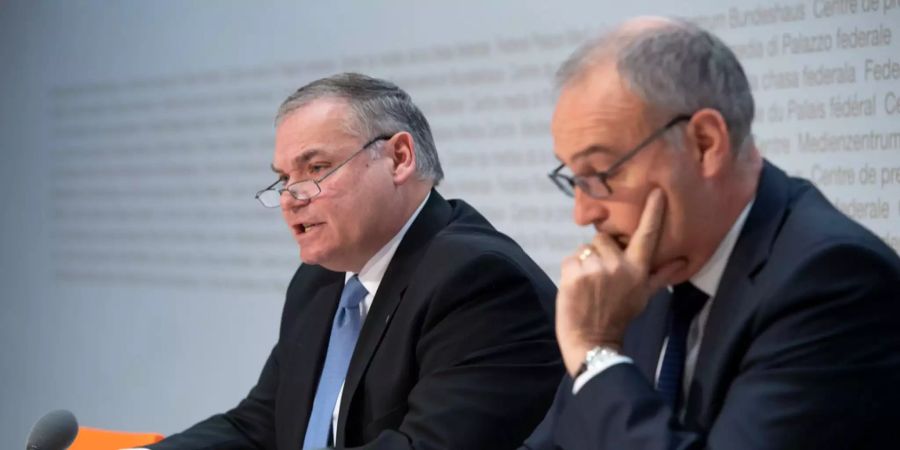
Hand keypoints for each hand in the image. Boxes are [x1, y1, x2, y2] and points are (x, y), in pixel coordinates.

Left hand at [556, 189, 685, 375]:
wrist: (592, 341)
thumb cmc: (619, 317)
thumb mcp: (643, 296)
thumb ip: (660, 275)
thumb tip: (681, 260)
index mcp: (637, 270)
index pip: (647, 236)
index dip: (652, 213)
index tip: (657, 191)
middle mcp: (618, 266)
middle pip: (603, 239)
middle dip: (599, 253)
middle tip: (600, 278)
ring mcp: (595, 269)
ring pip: (585, 249)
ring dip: (584, 262)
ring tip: (588, 285)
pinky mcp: (574, 273)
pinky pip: (569, 259)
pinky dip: (570, 271)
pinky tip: (576, 288)